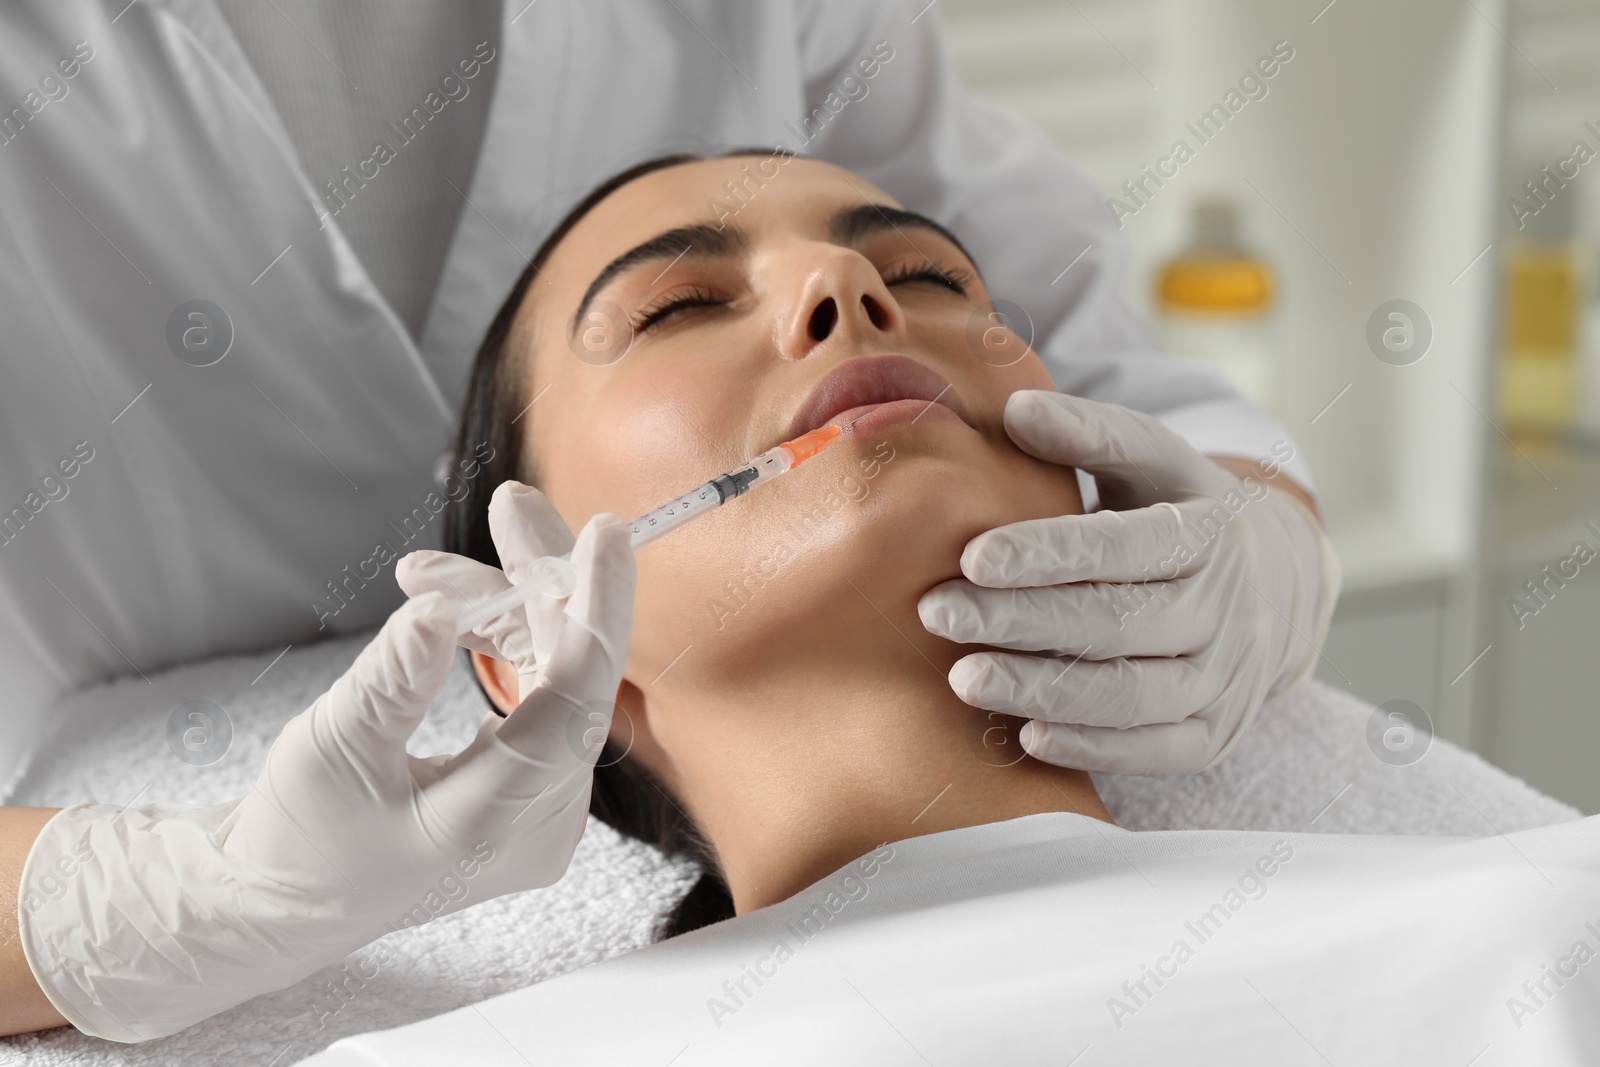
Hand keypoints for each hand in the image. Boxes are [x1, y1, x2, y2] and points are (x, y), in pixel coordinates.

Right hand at [18, 485, 633, 1041]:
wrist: (287, 902)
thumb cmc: (297, 835)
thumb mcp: (328, 748)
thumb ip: (393, 677)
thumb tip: (443, 607)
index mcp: (488, 821)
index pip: (574, 701)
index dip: (595, 608)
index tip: (606, 532)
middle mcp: (539, 822)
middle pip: (573, 675)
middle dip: (540, 583)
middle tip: (511, 506)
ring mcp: (545, 810)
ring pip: (557, 676)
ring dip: (504, 609)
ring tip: (426, 571)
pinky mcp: (536, 792)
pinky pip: (543, 696)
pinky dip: (501, 643)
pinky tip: (453, 609)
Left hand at [917, 391, 1339, 775]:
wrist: (1276, 582)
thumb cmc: (1182, 510)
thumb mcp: (1151, 460)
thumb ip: (1087, 434)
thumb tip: (1014, 410)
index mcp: (1209, 529)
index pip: (1125, 545)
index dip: (1049, 554)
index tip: (972, 557)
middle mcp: (1228, 607)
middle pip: (1119, 622)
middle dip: (1020, 621)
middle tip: (938, 613)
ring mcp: (1228, 677)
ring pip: (1132, 694)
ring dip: (1042, 689)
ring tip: (964, 678)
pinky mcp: (1216, 733)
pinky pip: (1155, 752)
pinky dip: (1091, 747)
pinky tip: (1025, 734)